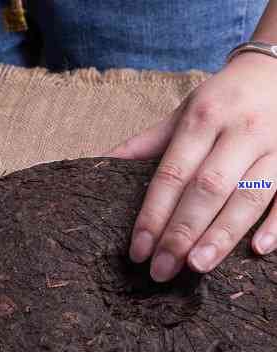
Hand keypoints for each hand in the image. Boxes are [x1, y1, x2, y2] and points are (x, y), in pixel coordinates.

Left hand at [108, 52, 276, 281]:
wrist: (275, 72)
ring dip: (221, 235)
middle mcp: (239, 132)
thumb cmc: (221, 100)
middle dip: (182, 232)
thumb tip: (101, 161)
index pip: (172, 174)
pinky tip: (259, 250)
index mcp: (202, 120)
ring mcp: (275, 147)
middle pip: (207, 189)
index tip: (137, 249)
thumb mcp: (182, 113)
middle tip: (161, 269)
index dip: (153, 214)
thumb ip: (146, 143)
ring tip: (197, 266)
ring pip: (248, 197)